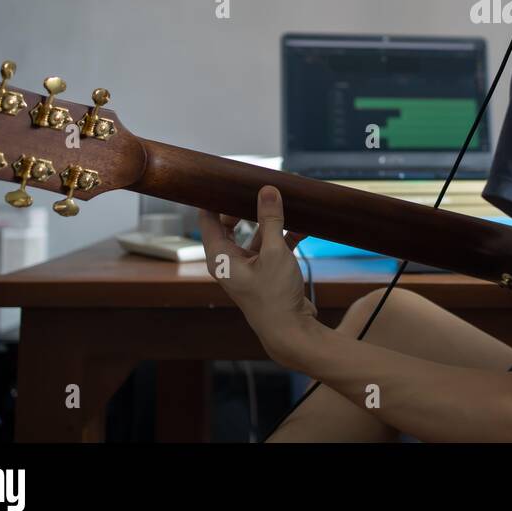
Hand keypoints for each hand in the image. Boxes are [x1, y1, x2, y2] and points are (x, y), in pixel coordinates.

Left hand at [199, 186, 316, 364]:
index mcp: (220, 257)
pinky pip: (272, 247)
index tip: (226, 179)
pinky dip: (285, 236)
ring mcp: (248, 267)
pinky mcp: (266, 272)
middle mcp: (229, 261)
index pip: (207, 218)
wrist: (291, 331)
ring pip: (256, 235)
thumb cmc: (274, 297)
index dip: (214, 198)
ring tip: (286, 202)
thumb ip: (271, 219)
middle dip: (247, 206)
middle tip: (261, 187)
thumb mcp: (275, 252)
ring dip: (272, 221)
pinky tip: (304, 226)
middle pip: (232, 223)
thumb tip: (267, 190)